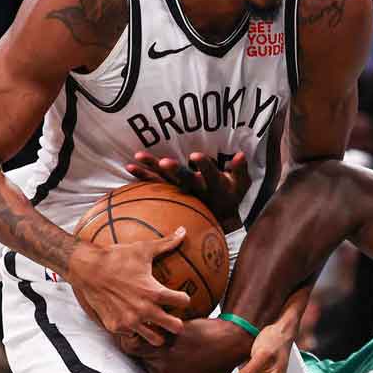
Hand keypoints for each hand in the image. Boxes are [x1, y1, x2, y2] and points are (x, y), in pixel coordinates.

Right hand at [66, 228, 191, 345]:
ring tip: (156, 324)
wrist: (87, 269)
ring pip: (155, 339)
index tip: (180, 296)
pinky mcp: (116, 327)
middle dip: (178, 322)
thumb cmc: (116, 258)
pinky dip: (135, 330)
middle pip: (176, 327)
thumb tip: (184, 230)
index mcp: (154, 292)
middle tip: (174, 316)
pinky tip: (133, 320)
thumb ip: (166, 243)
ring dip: (158, 332)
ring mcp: (130, 321)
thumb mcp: (143, 249)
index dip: (184, 298)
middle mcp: (145, 310)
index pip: (183, 301)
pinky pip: (132, 335)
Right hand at [120, 318, 250, 372]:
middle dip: (142, 350)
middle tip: (146, 341)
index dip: (146, 362)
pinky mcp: (167, 336)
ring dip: (138, 339)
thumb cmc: (221, 362)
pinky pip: (144, 333)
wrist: (232, 340)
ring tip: (143, 331)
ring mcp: (164, 354)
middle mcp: (163, 371)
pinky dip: (141, 330)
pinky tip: (146, 324)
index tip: (149, 354)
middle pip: (140, 359)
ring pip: (136, 346)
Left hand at [126, 151, 249, 231]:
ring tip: (134, 162)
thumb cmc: (231, 194)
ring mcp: (182, 192)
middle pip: (183, 179)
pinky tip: (129, 167)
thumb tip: (241, 154)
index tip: (195, 155)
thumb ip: (241, 169)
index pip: (210, 174)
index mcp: (213, 185)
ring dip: (148, 173)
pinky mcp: (171, 193)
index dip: (203, 165)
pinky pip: (155, 184)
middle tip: (163, 162)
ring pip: (164, 182)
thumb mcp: (242, 183)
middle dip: (173, 170)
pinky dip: (142, 177)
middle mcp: (195, 189)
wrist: (218, 218)